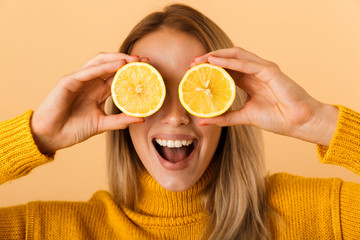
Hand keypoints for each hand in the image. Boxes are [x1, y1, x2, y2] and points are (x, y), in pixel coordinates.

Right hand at [31, 53, 146, 153]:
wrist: (52, 136)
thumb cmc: (73, 129)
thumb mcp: (102, 124)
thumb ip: (120, 120)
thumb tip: (142, 118)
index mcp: (99, 91)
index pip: (118, 77)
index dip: (133, 72)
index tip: (149, 70)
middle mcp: (91, 83)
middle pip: (111, 66)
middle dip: (128, 61)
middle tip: (145, 61)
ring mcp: (80, 80)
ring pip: (100, 62)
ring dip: (117, 59)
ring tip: (134, 59)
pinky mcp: (69, 81)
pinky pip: (88, 71)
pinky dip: (103, 67)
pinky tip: (118, 65)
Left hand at [192, 47, 338, 145]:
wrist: (298, 123)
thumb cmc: (277, 119)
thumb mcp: (243, 117)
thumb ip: (224, 118)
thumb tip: (202, 122)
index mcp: (249, 81)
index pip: (226, 69)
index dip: (209, 68)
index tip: (192, 72)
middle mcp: (254, 72)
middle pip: (228, 59)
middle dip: (209, 59)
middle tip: (192, 63)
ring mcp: (262, 69)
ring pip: (237, 56)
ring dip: (217, 56)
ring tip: (201, 60)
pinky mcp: (270, 70)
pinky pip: (247, 63)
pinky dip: (231, 61)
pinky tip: (216, 62)